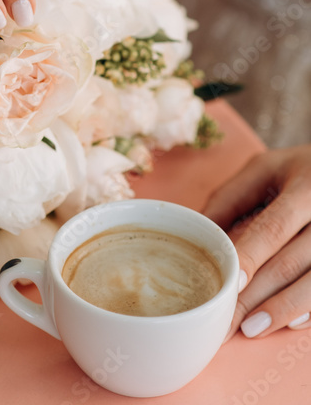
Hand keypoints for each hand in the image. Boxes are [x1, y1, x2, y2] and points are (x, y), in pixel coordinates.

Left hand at [203, 146, 310, 338]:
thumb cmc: (299, 171)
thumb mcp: (265, 169)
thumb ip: (232, 196)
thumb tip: (198, 229)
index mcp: (304, 188)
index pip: (275, 227)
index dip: (253, 256)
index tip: (232, 282)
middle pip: (291, 262)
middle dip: (258, 295)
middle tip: (228, 322)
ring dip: (283, 309)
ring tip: (251, 328)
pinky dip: (309, 310)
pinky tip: (287, 323)